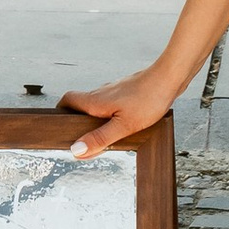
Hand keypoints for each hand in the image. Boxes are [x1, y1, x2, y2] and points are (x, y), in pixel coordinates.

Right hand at [60, 68, 179, 157]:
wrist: (169, 78)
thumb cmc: (149, 99)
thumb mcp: (124, 125)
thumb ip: (100, 138)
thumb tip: (76, 149)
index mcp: (95, 101)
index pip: (67, 100)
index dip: (59, 111)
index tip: (58, 125)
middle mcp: (101, 93)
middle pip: (80, 104)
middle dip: (77, 119)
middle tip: (80, 137)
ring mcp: (114, 91)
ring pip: (97, 104)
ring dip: (94, 117)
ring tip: (102, 135)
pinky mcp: (127, 92)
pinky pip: (111, 103)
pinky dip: (109, 114)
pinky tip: (122, 123)